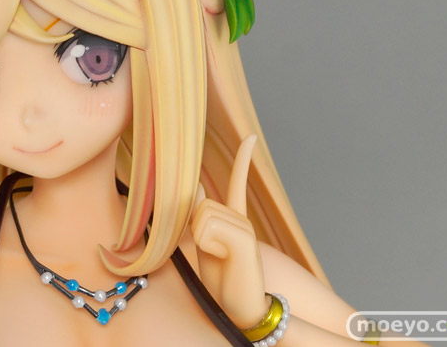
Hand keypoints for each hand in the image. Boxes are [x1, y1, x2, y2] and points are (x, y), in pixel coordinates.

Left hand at [191, 134, 268, 328]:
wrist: (241, 308)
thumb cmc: (222, 280)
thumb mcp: (204, 245)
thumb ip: (198, 216)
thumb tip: (194, 186)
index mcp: (233, 219)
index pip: (236, 183)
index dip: (244, 160)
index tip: (251, 139)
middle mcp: (241, 219)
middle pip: (199, 206)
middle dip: (195, 230)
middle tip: (213, 254)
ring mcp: (245, 228)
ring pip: (202, 218)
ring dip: (201, 241)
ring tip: (220, 259)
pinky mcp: (245, 240)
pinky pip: (214, 225)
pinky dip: (209, 242)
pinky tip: (227, 249)